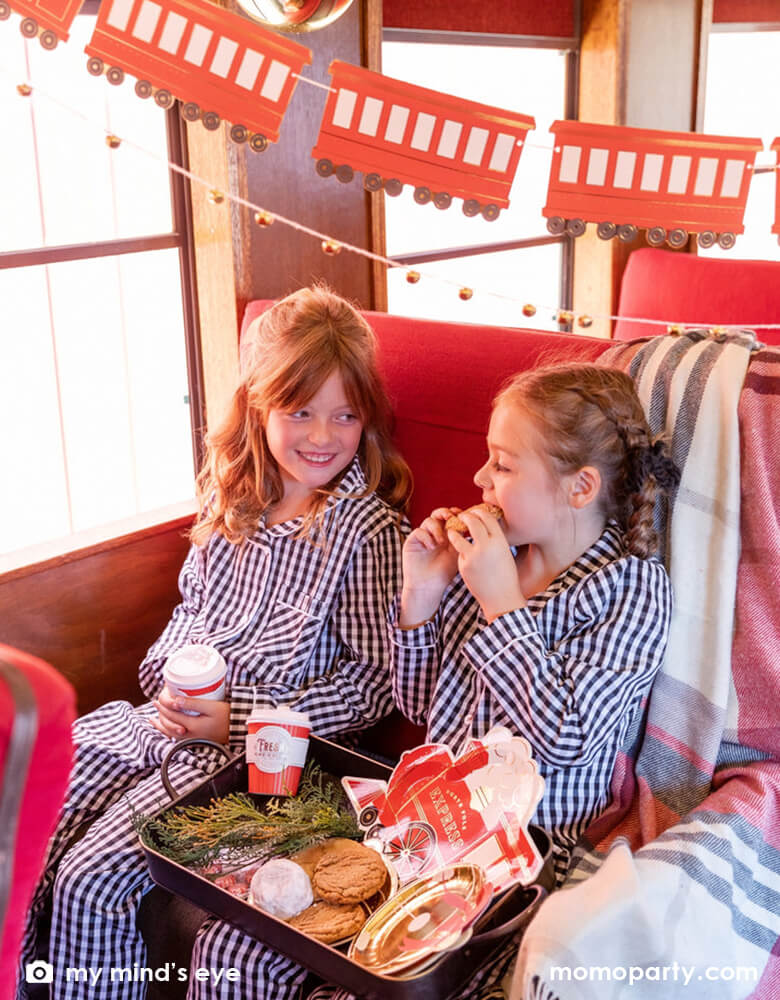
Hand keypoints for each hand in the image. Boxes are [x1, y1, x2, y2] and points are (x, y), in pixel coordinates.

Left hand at [152, 684, 229, 744]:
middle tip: (155, 703)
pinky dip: (169, 733)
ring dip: (161, 726)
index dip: (164, 706)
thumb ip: (193, 703)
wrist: (238, 729)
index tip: (158, 698)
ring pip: (171, 734)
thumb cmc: (227, 716)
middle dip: (160, 714)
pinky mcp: (196, 739)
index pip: (172, 715)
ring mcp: (193, 738)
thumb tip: (176, 700)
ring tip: (154, 720)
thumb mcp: (212, 707)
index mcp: (193, 726)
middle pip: (169, 725)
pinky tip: (168, 730)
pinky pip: (177, 738)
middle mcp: (190, 734)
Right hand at [400, 508, 460, 624]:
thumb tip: (473, 525)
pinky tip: (431, 547)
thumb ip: (461, 540)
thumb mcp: (457, 554)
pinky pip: (418, 531)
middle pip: (437, 514)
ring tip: (441, 542)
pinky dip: (426, 537)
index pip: (449, 517)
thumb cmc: (444, 573)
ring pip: (428, 521)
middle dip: (445, 513)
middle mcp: (433, 533)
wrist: (428, 587)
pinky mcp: (411, 542)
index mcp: (445, 534)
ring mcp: (422, 537)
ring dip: (437, 528)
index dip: (455, 514)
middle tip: (451, 518)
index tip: (463, 516)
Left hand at [447, 507, 524, 622]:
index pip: (487, 518)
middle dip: (465, 517)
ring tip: (452, 531)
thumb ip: (495, 540)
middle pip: (472, 522)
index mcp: (500, 541)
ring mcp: (474, 556)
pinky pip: (460, 553)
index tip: (475, 512)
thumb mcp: (505, 553)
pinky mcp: (464, 566)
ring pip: (458, 537)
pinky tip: (463, 555)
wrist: (502, 598)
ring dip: (454, 532)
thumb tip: (485, 526)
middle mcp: (487, 546)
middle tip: (461, 517)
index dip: (480, 512)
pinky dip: (460, 551)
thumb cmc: (506, 576)